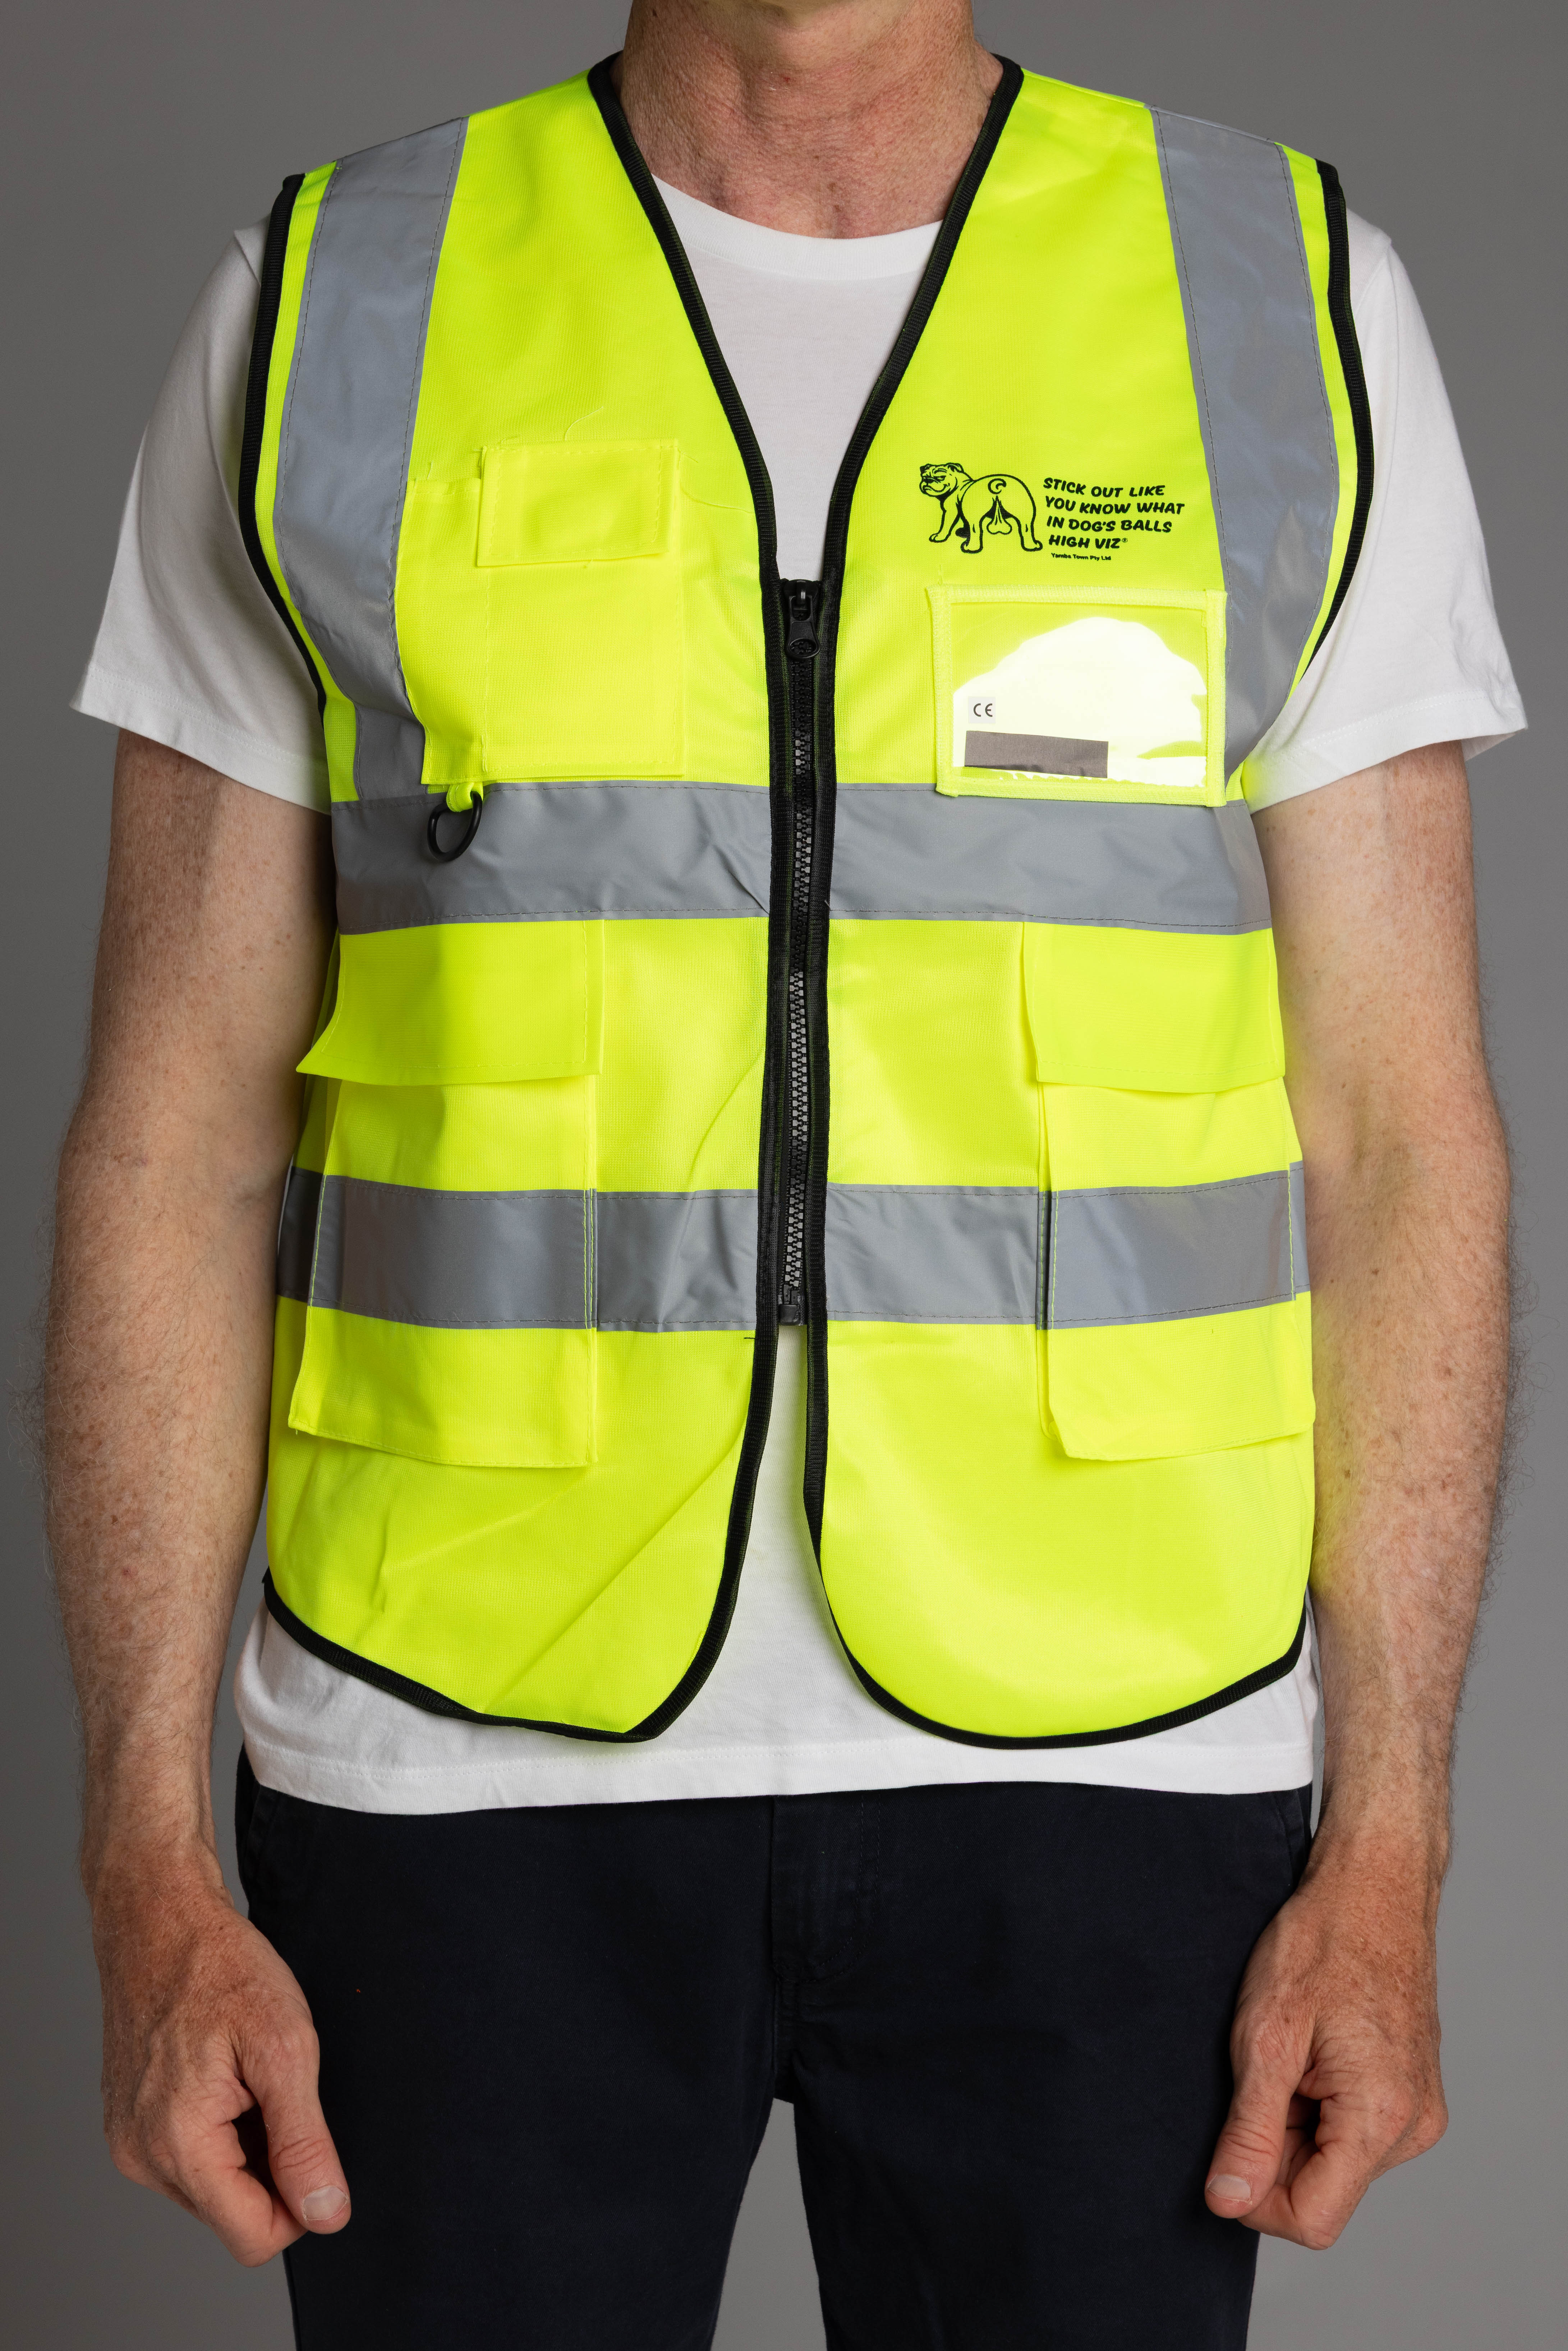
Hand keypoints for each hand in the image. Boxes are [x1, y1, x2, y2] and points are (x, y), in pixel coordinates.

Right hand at [93, 1852, 349, 2264]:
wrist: (159, 1920)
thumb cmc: (221, 1969)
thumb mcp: (286, 2049)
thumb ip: (305, 2142)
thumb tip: (327, 2213)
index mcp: (178, 2145)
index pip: (253, 2237)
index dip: (301, 2202)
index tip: (314, 2142)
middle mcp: (141, 2157)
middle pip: (234, 2212)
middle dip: (270, 2163)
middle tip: (272, 2086)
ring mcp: (129, 2142)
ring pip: (214, 2186)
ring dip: (245, 2143)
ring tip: (244, 2073)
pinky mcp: (128, 2125)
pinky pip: (190, 2158)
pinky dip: (220, 2127)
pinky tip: (222, 2073)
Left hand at [1204, 1836, 1446, 2248]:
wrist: (1372, 1888)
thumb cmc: (1321, 1945)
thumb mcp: (1266, 2038)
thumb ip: (1251, 2130)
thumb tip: (1228, 2200)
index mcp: (1381, 2118)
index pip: (1314, 2218)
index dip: (1257, 2199)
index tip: (1227, 2148)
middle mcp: (1413, 2127)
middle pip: (1323, 2190)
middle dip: (1275, 2149)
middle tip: (1261, 2074)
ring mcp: (1417, 2112)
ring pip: (1334, 2162)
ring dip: (1295, 2123)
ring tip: (1291, 2054)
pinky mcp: (1411, 2096)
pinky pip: (1352, 2132)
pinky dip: (1317, 2105)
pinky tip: (1311, 2051)